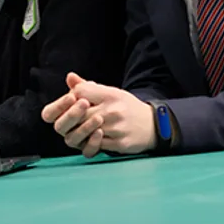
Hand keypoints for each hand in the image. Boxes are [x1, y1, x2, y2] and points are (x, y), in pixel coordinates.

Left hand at [42, 73, 156, 156]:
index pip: (80, 92)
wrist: (154, 125)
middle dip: (72, 117)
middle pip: (80, 114)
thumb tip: (69, 77)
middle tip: (70, 119)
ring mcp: (116, 128)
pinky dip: (89, 143)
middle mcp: (113, 110)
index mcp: (111, 95)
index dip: (71, 98)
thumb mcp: (111, 92)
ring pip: (86, 131)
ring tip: (78, 129)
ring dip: (79, 131)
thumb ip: (88, 87)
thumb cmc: (127, 107)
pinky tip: (89, 139)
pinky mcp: (119, 144)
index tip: (72, 102)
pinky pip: (96, 145)